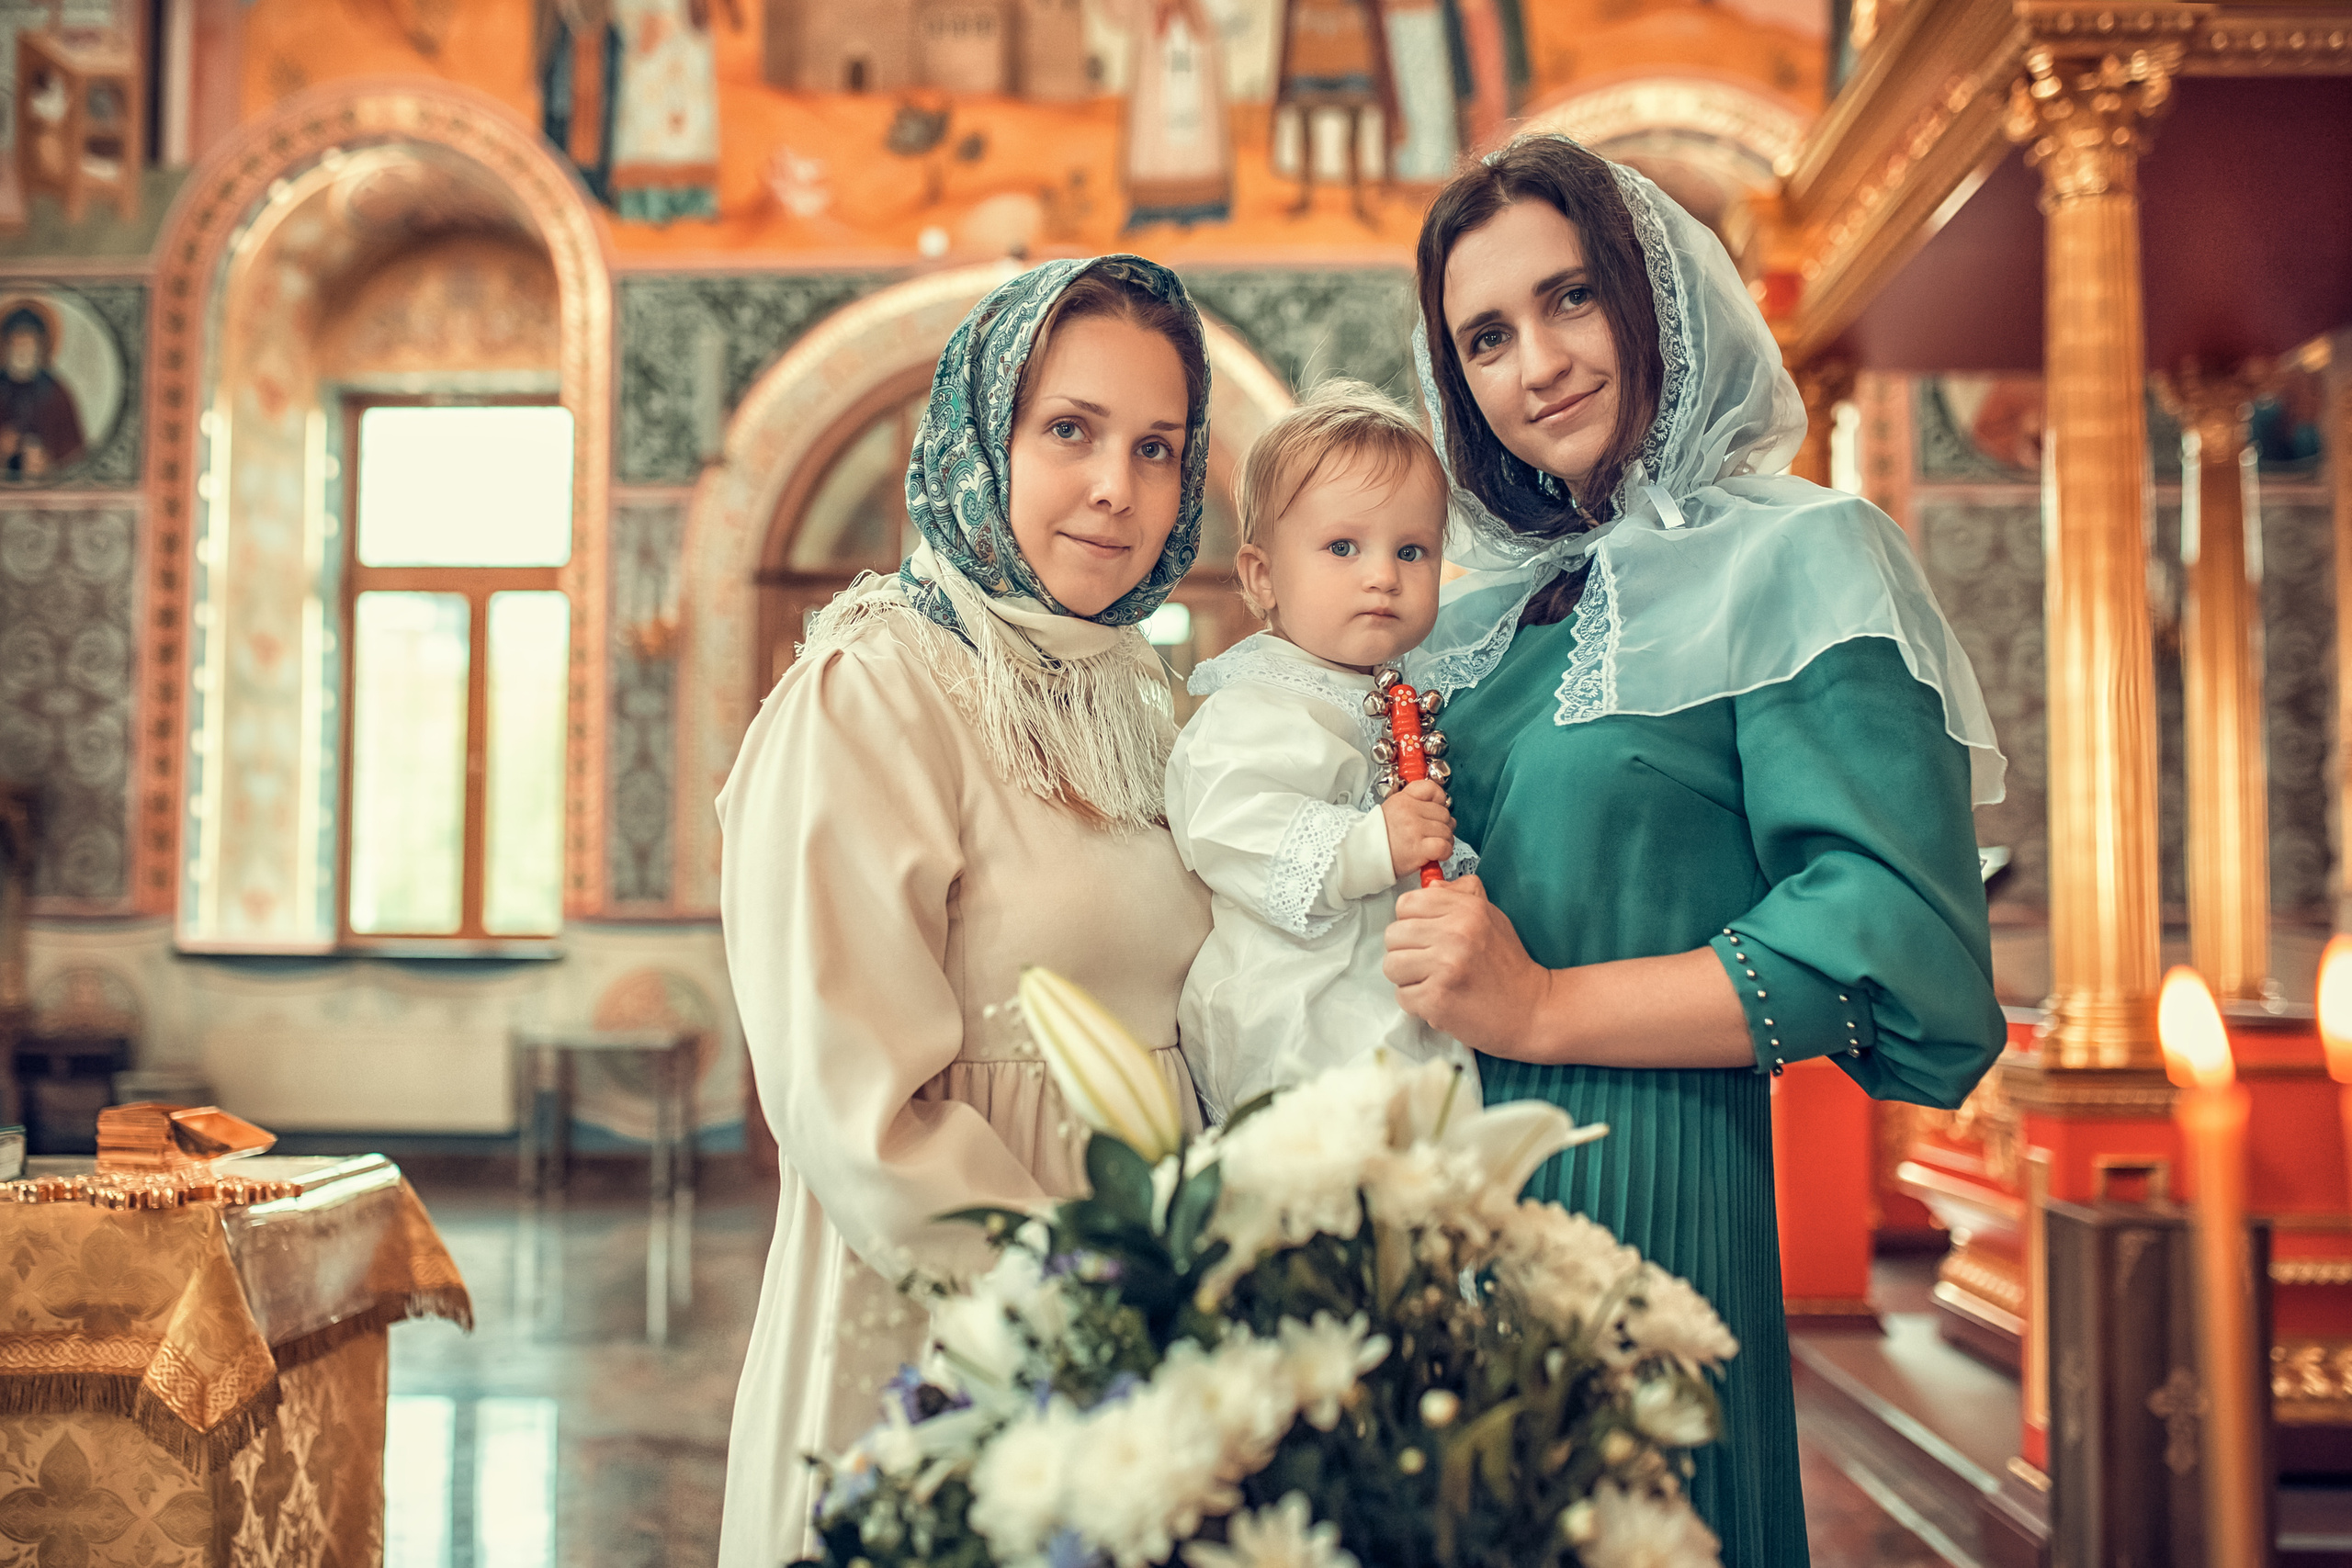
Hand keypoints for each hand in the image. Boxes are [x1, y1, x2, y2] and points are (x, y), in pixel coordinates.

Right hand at [1380, 778, 1452, 878]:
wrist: (1363, 856)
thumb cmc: (1378, 839)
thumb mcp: (1390, 811)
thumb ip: (1411, 805)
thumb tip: (1437, 809)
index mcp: (1402, 800)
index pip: (1431, 789)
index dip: (1439, 800)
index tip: (1438, 809)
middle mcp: (1409, 811)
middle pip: (1443, 813)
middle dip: (1444, 825)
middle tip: (1435, 834)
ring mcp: (1415, 829)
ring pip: (1446, 831)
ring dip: (1445, 841)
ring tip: (1434, 846)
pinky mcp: (1419, 848)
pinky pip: (1444, 846)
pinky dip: (1445, 852)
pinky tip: (1437, 854)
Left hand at [1383, 874, 1555, 1055]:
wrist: (1532, 1011)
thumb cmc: (1509, 966)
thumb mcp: (1491, 918)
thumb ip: (1460, 896)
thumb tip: (1428, 885)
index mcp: (1467, 909)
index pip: (1406, 903)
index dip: (1411, 921)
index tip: (1426, 935)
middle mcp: (1455, 933)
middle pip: (1393, 935)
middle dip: (1407, 951)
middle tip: (1431, 963)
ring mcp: (1445, 967)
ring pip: (1392, 965)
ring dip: (1408, 978)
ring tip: (1433, 981)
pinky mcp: (1437, 999)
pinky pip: (1402, 996)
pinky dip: (1417, 1003)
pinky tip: (1440, 1000)